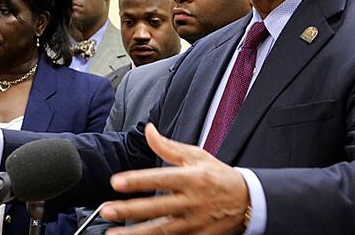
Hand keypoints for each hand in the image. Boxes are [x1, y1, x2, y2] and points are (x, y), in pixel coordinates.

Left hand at [100, 123, 249, 234]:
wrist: (248, 200)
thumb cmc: (218, 176)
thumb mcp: (197, 156)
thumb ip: (168, 147)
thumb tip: (149, 130)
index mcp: (191, 178)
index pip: (160, 178)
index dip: (137, 180)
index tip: (116, 182)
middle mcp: (192, 201)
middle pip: (156, 207)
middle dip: (129, 210)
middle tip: (106, 210)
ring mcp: (195, 222)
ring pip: (161, 230)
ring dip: (135, 234)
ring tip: (112, 234)